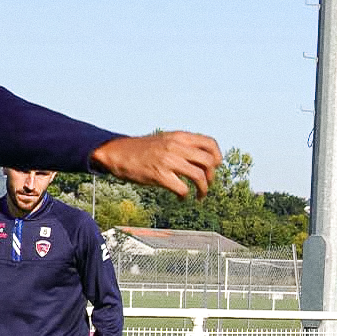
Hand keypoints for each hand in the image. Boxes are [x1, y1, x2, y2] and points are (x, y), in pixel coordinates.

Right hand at [90, 132, 220, 198]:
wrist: (119, 153)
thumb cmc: (142, 149)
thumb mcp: (165, 139)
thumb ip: (182, 145)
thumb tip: (201, 157)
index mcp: (179, 136)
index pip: (210, 143)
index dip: (217, 157)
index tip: (215, 167)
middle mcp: (176, 147)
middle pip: (209, 162)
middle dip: (212, 177)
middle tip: (207, 185)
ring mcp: (168, 161)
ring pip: (199, 176)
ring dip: (203, 190)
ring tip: (200, 196)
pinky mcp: (159, 175)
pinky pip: (182, 189)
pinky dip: (185, 197)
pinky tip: (182, 199)